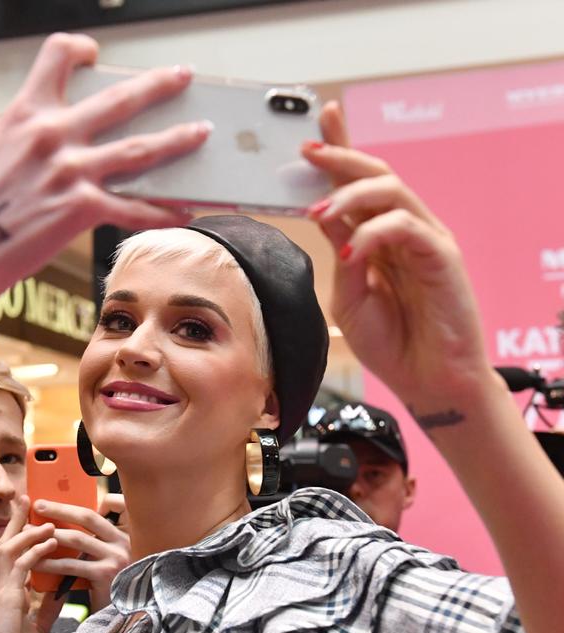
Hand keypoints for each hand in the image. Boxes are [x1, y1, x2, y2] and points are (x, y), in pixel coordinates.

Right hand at [0, 32, 209, 356]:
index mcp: (24, 114)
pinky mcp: (80, 211)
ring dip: (177, 138)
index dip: (79, 50)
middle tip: (182, 77)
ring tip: (200, 132)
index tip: (94, 55)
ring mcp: (70, 172)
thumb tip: (38, 129)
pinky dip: (163, 210)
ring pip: (139, 149)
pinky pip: (133, 208)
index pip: (57, 57)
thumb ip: (17, 132)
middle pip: (119, 98)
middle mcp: (52, 136)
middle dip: (157, 84)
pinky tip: (184, 210)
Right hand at [0, 496, 62, 632]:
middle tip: (27, 497)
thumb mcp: (39, 626)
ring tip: (48, 519)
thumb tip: (62, 591)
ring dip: (29, 531)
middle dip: (17, 520)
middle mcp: (5, 585)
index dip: (25, 534)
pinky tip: (48, 541)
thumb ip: (47, 607)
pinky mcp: (6, 596)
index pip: (17, 554)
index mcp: (12, 591)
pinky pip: (19, 566)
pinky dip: (34, 551)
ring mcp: (4, 589)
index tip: (36, 517)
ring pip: (10, 548)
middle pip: (8, 542)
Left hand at [30, 493, 129, 611]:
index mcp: (122, 534)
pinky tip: (36, 562)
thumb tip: (62, 521)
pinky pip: (71, 565)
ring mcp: (116, 558)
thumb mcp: (106, 558)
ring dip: (50, 535)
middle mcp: (123, 542)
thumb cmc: (107, 586)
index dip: (84, 500)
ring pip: (76, 540)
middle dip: (59, 510)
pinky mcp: (105, 575)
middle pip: (87, 517)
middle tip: (37, 505)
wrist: (119, 617)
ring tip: (29, 533)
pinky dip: (51, 563)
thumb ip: (93, 541)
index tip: (66, 496)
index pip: (108, 506)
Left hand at [302, 102, 491, 406]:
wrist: (429, 382)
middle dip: (342, 156)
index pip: (359, 185)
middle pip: (377, 174)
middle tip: (308, 152)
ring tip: (318, 214)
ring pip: (392, 192)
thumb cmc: (391, 343)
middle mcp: (403, 230)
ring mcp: (425, 240)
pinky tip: (351, 254)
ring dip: (349, 196)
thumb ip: (340, 255)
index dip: (340, 153)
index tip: (311, 133)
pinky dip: (373, 234)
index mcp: (378, 237)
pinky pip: (406, 228)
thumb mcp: (349, 296)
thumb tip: (325, 218)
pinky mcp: (443, 257)